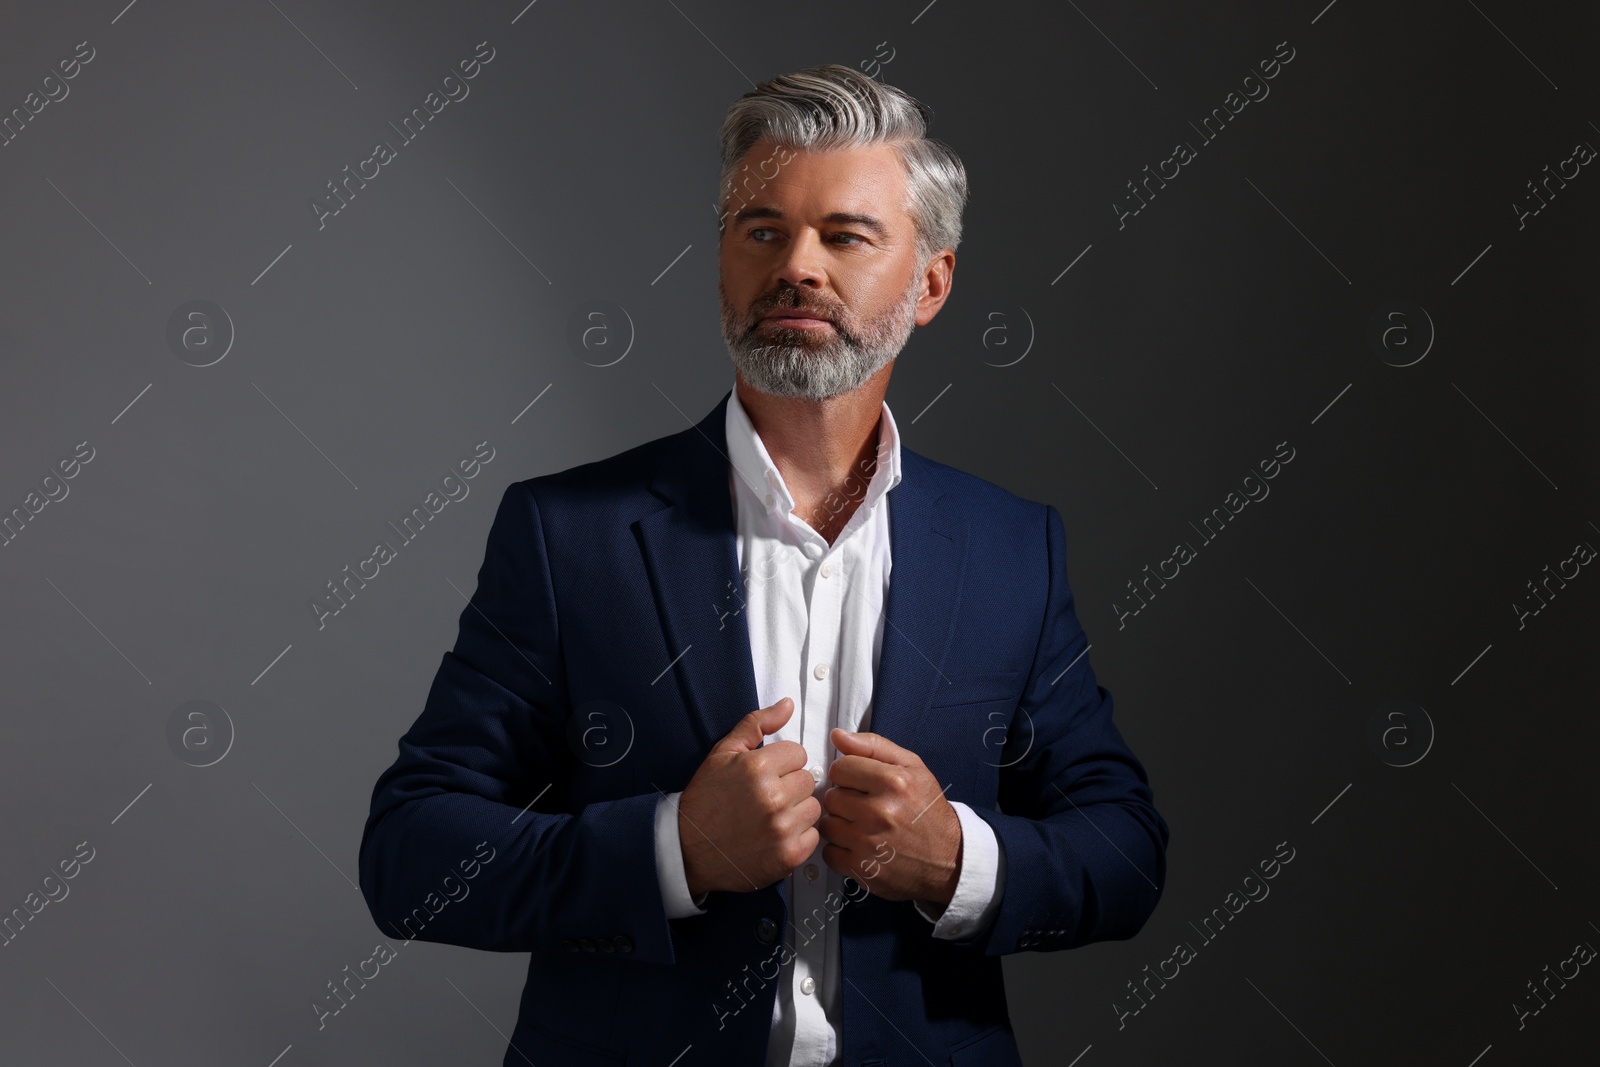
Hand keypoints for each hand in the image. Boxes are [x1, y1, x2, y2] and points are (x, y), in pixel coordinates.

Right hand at [677, 697, 820, 895]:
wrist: (687, 849)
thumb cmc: (705, 800)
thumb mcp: (723, 753)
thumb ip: (757, 724)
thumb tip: (787, 705)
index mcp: (757, 768)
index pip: (798, 754)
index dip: (781, 763)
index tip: (765, 774)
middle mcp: (773, 798)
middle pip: (807, 780)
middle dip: (790, 785)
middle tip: (765, 797)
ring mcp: (782, 829)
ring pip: (813, 808)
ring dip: (797, 811)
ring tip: (770, 817)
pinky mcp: (788, 856)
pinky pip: (813, 837)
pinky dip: (798, 837)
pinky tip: (775, 835)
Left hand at [818, 728, 960, 903]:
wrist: (949, 858)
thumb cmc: (927, 810)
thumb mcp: (912, 767)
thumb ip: (873, 747)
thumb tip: (837, 735)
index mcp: (893, 781)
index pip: (840, 768)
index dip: (849, 775)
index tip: (861, 784)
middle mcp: (880, 812)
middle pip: (831, 797)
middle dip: (845, 800)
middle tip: (865, 807)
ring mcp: (868, 842)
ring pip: (827, 825)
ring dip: (840, 825)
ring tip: (862, 827)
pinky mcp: (861, 869)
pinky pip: (829, 852)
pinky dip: (841, 850)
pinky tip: (859, 847)